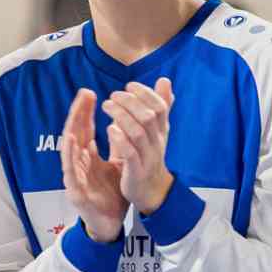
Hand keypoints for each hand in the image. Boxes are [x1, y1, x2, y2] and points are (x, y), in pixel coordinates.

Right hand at [60, 89, 127, 241]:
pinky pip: (70, 172)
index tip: (89, 92)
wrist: (111, 223)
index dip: (85, 111)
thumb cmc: (111, 194)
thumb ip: (120, 144)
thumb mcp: (119, 164)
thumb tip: (124, 121)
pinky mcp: (75, 191)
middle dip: (78, 114)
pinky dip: (69, 156)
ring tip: (76, 113)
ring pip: (69, 150)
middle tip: (84, 94)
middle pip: (75, 134)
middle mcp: (78, 163)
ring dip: (71, 130)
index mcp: (88, 157)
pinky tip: (72, 142)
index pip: (85, 129)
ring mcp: (74, 177)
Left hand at [104, 79, 174, 214]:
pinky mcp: (137, 171)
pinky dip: (120, 139)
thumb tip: (165, 80)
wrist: (152, 191)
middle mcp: (157, 142)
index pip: (159, 106)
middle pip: (149, 117)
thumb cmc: (150, 155)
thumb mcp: (158, 130)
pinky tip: (109, 129)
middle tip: (114, 95)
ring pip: (138, 133)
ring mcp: (148, 157)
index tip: (129, 86)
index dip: (145, 93)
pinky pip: (130, 153)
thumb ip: (161, 106)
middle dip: (130, 102)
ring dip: (121, 116)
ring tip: (107, 106)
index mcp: (162, 131)